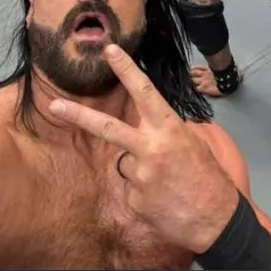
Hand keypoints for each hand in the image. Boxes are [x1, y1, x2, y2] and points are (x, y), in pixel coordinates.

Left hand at [50, 44, 239, 253]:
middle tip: (54, 105)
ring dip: (139, 170)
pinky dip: (143, 192)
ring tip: (165, 182)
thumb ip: (167, 132)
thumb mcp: (194, 144)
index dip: (126, 70)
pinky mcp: (135, 199)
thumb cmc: (209, 178)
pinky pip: (131, 188)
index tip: (109, 51)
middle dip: (78, 115)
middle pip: (108, 127)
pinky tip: (162, 199)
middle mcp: (151, 148)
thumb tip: (149, 126)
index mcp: (170, 129)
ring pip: (125, 163)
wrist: (217, 219)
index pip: (144, 92)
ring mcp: (141, 175)